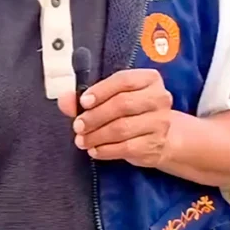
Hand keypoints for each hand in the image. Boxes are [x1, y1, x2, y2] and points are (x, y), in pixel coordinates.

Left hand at [57, 69, 173, 167]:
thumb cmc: (133, 112)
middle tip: (78, 125)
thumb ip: (87, 97)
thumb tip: (65, 100)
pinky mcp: (154, 144)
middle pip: (123, 104)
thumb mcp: (113, 98)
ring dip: (97, 135)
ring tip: (82, 140)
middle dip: (95, 116)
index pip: (123, 80)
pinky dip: (106, 150)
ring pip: (123, 128)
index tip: (83, 102)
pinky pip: (126, 148)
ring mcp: (160, 122)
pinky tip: (94, 150)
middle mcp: (159, 98)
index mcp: (148, 79)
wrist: (164, 137)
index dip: (101, 91)